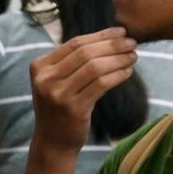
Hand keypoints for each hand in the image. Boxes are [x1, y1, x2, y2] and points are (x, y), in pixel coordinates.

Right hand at [27, 29, 138, 154]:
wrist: (52, 142)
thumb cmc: (59, 108)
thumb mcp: (56, 81)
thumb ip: (71, 61)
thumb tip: (108, 37)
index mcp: (39, 66)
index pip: (74, 43)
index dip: (101, 35)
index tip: (120, 32)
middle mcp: (45, 79)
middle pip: (86, 53)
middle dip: (113, 45)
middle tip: (132, 42)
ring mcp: (58, 94)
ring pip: (95, 67)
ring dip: (118, 59)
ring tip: (133, 56)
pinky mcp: (73, 108)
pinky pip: (102, 84)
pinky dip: (118, 75)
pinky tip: (128, 72)